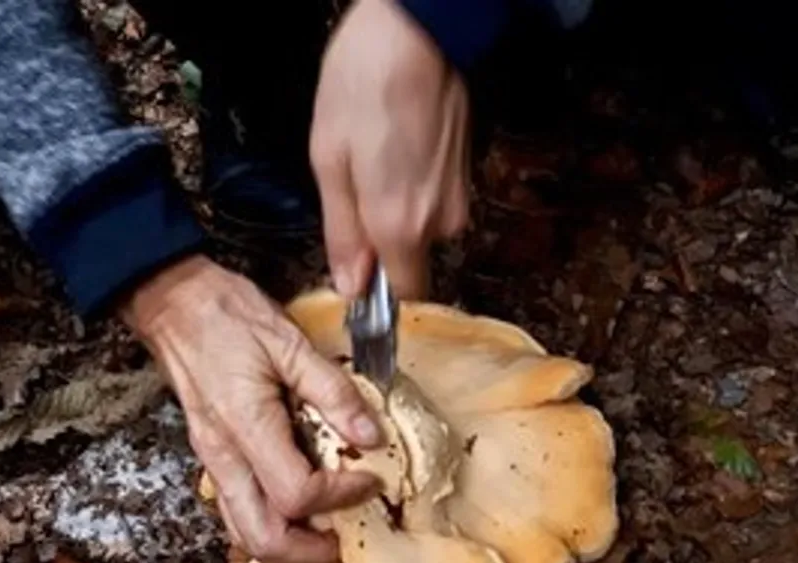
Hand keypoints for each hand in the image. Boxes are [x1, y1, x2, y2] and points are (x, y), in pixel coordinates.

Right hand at [119, 255, 381, 562]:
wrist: (173, 304)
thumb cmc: (225, 316)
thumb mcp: (288, 343)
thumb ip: (332, 391)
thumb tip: (371, 433)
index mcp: (244, 426)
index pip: (296, 494)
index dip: (342, 496)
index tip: (371, 479)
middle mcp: (223, 456)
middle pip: (263, 540)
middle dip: (313, 554)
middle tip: (352, 539)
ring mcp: (214, 461)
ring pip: (245, 536)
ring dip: (290, 551)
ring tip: (330, 537)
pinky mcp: (214, 458)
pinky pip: (238, 514)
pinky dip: (272, 528)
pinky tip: (300, 513)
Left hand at [310, 0, 470, 299]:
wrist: (417, 32)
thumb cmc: (363, 88)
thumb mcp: (330, 162)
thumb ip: (342, 234)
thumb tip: (351, 287)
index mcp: (400, 227)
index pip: (403, 296)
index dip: (379, 292)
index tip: (358, 275)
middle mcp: (439, 223)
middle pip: (410, 260)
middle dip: (381, 240)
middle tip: (355, 188)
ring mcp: (459, 198)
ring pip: (422, 229)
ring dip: (397, 210)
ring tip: (376, 159)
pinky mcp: (467, 175)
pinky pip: (435, 202)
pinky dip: (414, 188)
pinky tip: (397, 148)